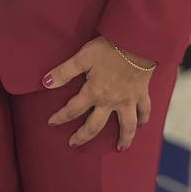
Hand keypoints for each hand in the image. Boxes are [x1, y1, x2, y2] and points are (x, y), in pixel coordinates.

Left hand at [43, 36, 153, 150]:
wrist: (136, 43)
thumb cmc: (108, 49)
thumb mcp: (82, 57)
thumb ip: (64, 71)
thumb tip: (45, 83)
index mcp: (94, 92)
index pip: (73, 109)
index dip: (61, 117)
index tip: (51, 123)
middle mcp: (111, 101)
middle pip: (95, 125)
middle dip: (83, 136)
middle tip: (74, 144)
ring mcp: (128, 100)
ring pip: (126, 125)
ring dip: (124, 138)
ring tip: (121, 148)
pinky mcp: (142, 94)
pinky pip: (144, 111)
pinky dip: (144, 119)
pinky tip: (142, 125)